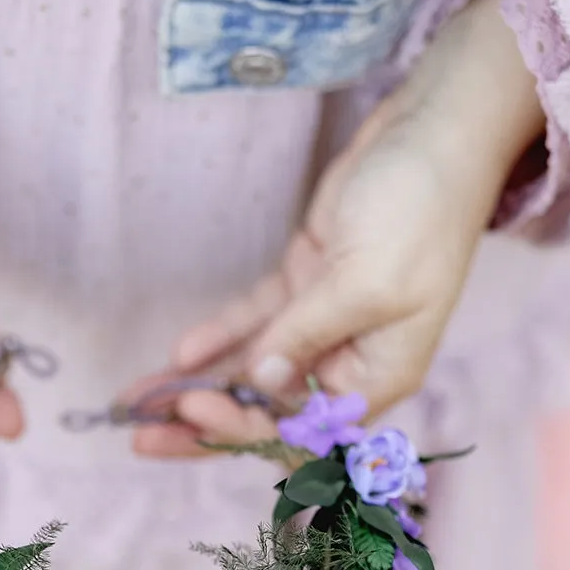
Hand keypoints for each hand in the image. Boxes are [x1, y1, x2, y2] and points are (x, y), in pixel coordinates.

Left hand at [132, 0, 543, 457]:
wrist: (433, 136)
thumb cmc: (421, 211)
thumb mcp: (364, 282)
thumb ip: (307, 335)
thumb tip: (261, 380)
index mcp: (377, 374)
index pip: (300, 429)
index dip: (242, 429)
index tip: (193, 409)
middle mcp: (349, 359)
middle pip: (268, 410)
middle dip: (206, 423)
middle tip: (140, 433)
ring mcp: (323, 321)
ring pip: (251, 369)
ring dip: (198, 385)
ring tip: (136, 403)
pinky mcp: (304, 283)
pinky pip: (252, 322)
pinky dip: (216, 337)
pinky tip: (178, 353)